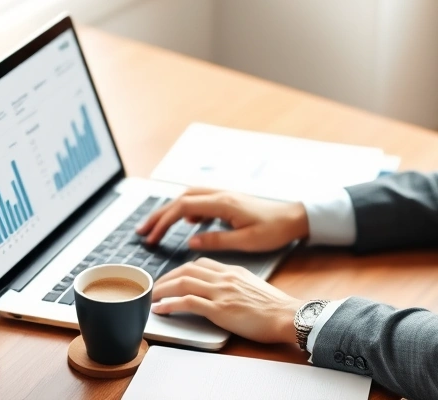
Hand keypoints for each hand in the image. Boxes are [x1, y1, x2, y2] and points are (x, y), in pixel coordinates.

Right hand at [136, 188, 308, 251]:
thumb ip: (216, 240)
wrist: (294, 218)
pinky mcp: (227, 200)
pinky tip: (185, 222)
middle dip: (159, 215)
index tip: (152, 237)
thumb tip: (191, 240)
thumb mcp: (246, 241)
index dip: (164, 221)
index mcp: (223, 203)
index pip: (183, 207)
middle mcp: (220, 194)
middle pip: (180, 199)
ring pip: (188, 197)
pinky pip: (199, 199)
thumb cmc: (273, 230)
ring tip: (156, 226)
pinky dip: (186, 208)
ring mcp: (223, 195)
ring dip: (170, 210)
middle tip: (143, 231)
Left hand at [151, 258, 303, 344]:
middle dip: (166, 277)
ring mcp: (221, 292)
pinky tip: (160, 309)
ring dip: (163, 289)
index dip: (180, 270)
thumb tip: (224, 291)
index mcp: (233, 271)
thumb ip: (236, 284)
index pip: (200, 263)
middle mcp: (224, 277)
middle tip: (155, 287)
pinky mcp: (220, 310)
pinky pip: (188, 302)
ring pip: (183, 282)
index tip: (171, 278)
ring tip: (152, 297)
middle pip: (187, 270)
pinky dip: (170, 303)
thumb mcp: (253, 286)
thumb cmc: (275, 307)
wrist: (288, 315)